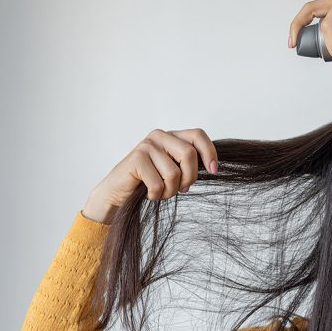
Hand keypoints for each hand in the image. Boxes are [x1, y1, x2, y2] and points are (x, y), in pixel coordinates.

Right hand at [82, 128, 217, 223]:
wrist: (117, 193)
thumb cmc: (149, 182)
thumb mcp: (174, 170)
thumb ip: (189, 163)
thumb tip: (212, 166)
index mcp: (172, 136)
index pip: (198, 135)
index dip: (209, 152)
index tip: (213, 171)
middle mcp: (160, 136)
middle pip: (189, 154)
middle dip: (190, 177)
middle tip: (183, 189)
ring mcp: (146, 145)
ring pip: (174, 172)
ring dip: (171, 191)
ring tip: (162, 193)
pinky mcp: (136, 158)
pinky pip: (158, 183)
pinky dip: (157, 195)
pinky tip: (149, 195)